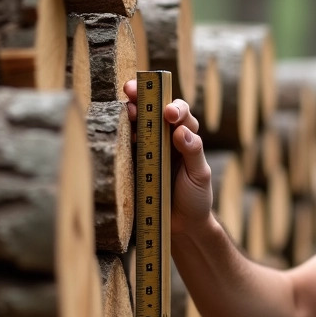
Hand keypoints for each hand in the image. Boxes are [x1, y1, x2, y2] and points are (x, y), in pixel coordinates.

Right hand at [124, 79, 212, 237]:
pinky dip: (119, 135)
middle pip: (153, 110)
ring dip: (129, 112)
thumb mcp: (200, 174)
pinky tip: (115, 129)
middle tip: (132, 90)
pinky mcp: (132, 163)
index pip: (179, 113)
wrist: (182, 226)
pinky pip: (124, 145)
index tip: (169, 113)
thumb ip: (193, 152)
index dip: (174, 108)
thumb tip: (181, 130)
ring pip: (136, 124)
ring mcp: (146, 149)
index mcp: (185, 136)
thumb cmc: (196, 197)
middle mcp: (165, 138)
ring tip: (125, 109)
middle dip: (143, 96)